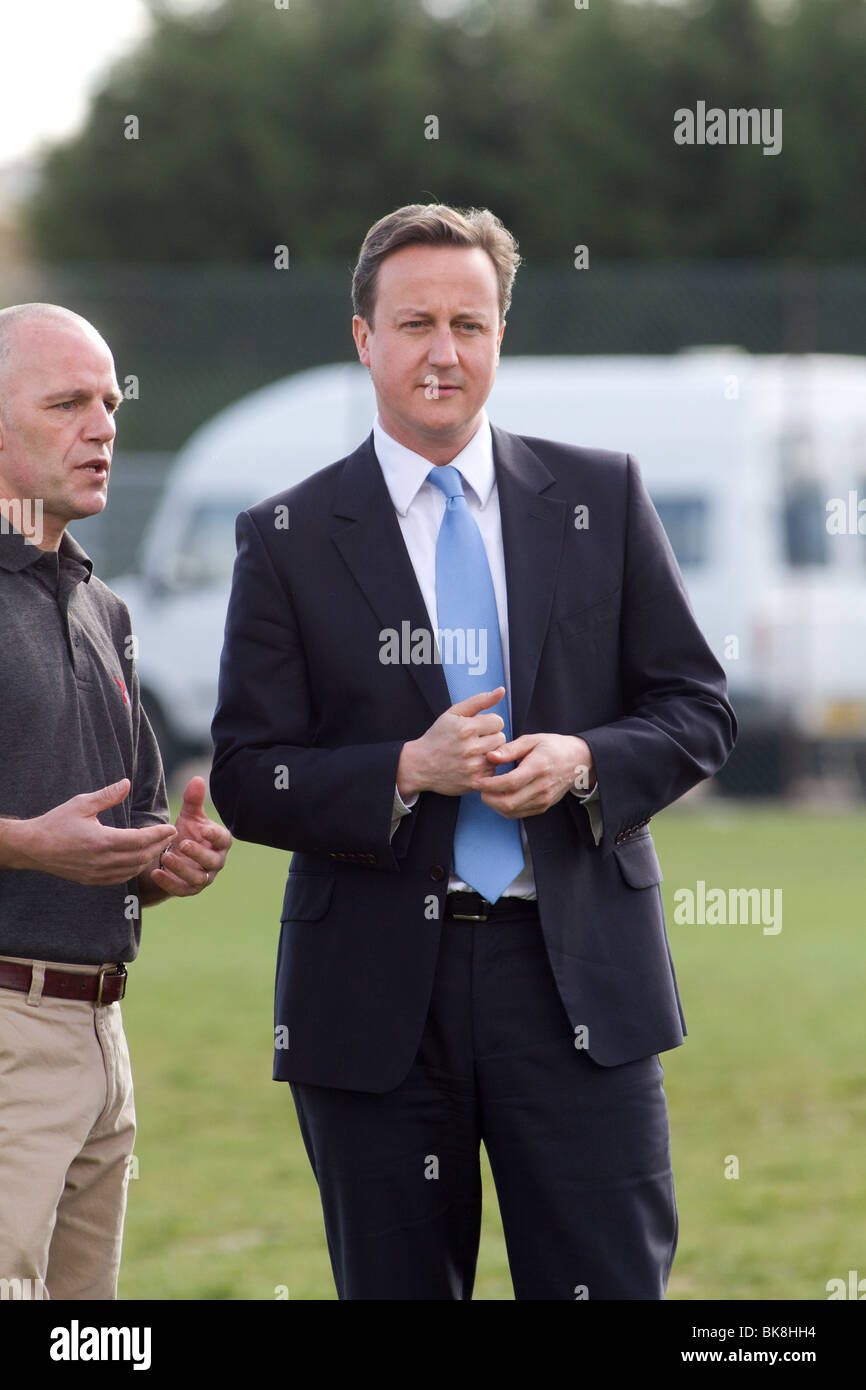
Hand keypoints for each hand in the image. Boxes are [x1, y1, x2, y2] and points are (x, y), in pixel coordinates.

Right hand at [1, 780, 175, 883]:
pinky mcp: (92, 880)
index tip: (172, 828)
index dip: (159, 834)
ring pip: (132, 870)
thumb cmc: (57, 822)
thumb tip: (127, 783)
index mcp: (102, 840)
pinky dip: (134, 870)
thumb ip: (107, 795)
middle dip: (158, 846)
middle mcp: (102, 860)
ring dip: (148, 859)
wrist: (34, 847)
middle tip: (170, 836)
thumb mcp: (82, 803)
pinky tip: (138, 860)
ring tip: (158, 847)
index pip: (140, 840)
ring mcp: (97, 874)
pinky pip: (120, 879)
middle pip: (140, 856)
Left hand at [147, 776, 231, 897]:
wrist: (174, 854)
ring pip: (197, 878)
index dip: (214, 835)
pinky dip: (168, 883)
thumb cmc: (187, 831)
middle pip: (211, 861)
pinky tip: (155, 873)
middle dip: (197, 854)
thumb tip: (197, 780)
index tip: (203, 829)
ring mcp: (204, 877)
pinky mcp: (189, 889)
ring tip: (165, 857)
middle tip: (181, 844)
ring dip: (181, 869)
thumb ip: (193, 800)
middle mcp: (215, 861)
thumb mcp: (189, 815)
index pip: (222, 839)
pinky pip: (181, 890)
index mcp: (220, 842)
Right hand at [397, 688, 507, 798]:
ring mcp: (473, 766)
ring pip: (499, 754)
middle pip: (501, 738)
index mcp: (466, 728)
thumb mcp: (453, 713)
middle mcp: (471, 748)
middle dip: (489, 737)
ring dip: (489, 752)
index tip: (476, 728)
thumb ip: (479, 701)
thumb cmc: (437, 737)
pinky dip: (485, 767)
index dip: (487, 723)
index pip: (498, 721)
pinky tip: (471, 765)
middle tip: (473, 741)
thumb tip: (501, 690)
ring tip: (472, 753)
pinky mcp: (475, 781)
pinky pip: (493, 770)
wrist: (420, 765)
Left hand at [481, 733, 594, 818]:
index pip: (510, 783)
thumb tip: (490, 756)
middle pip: (509, 803)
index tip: (476, 781)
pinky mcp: (543, 807)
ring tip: (487, 791)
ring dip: (494, 804)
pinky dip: (504, 808)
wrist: (578, 761)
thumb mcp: (532, 740)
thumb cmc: (552, 747)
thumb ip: (510, 749)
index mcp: (538, 767)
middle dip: (488, 798)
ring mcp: (543, 800)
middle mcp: (542, 787)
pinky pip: (519, 814)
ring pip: (512, 811)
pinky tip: (499, 796)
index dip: (489, 785)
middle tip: (479, 787)